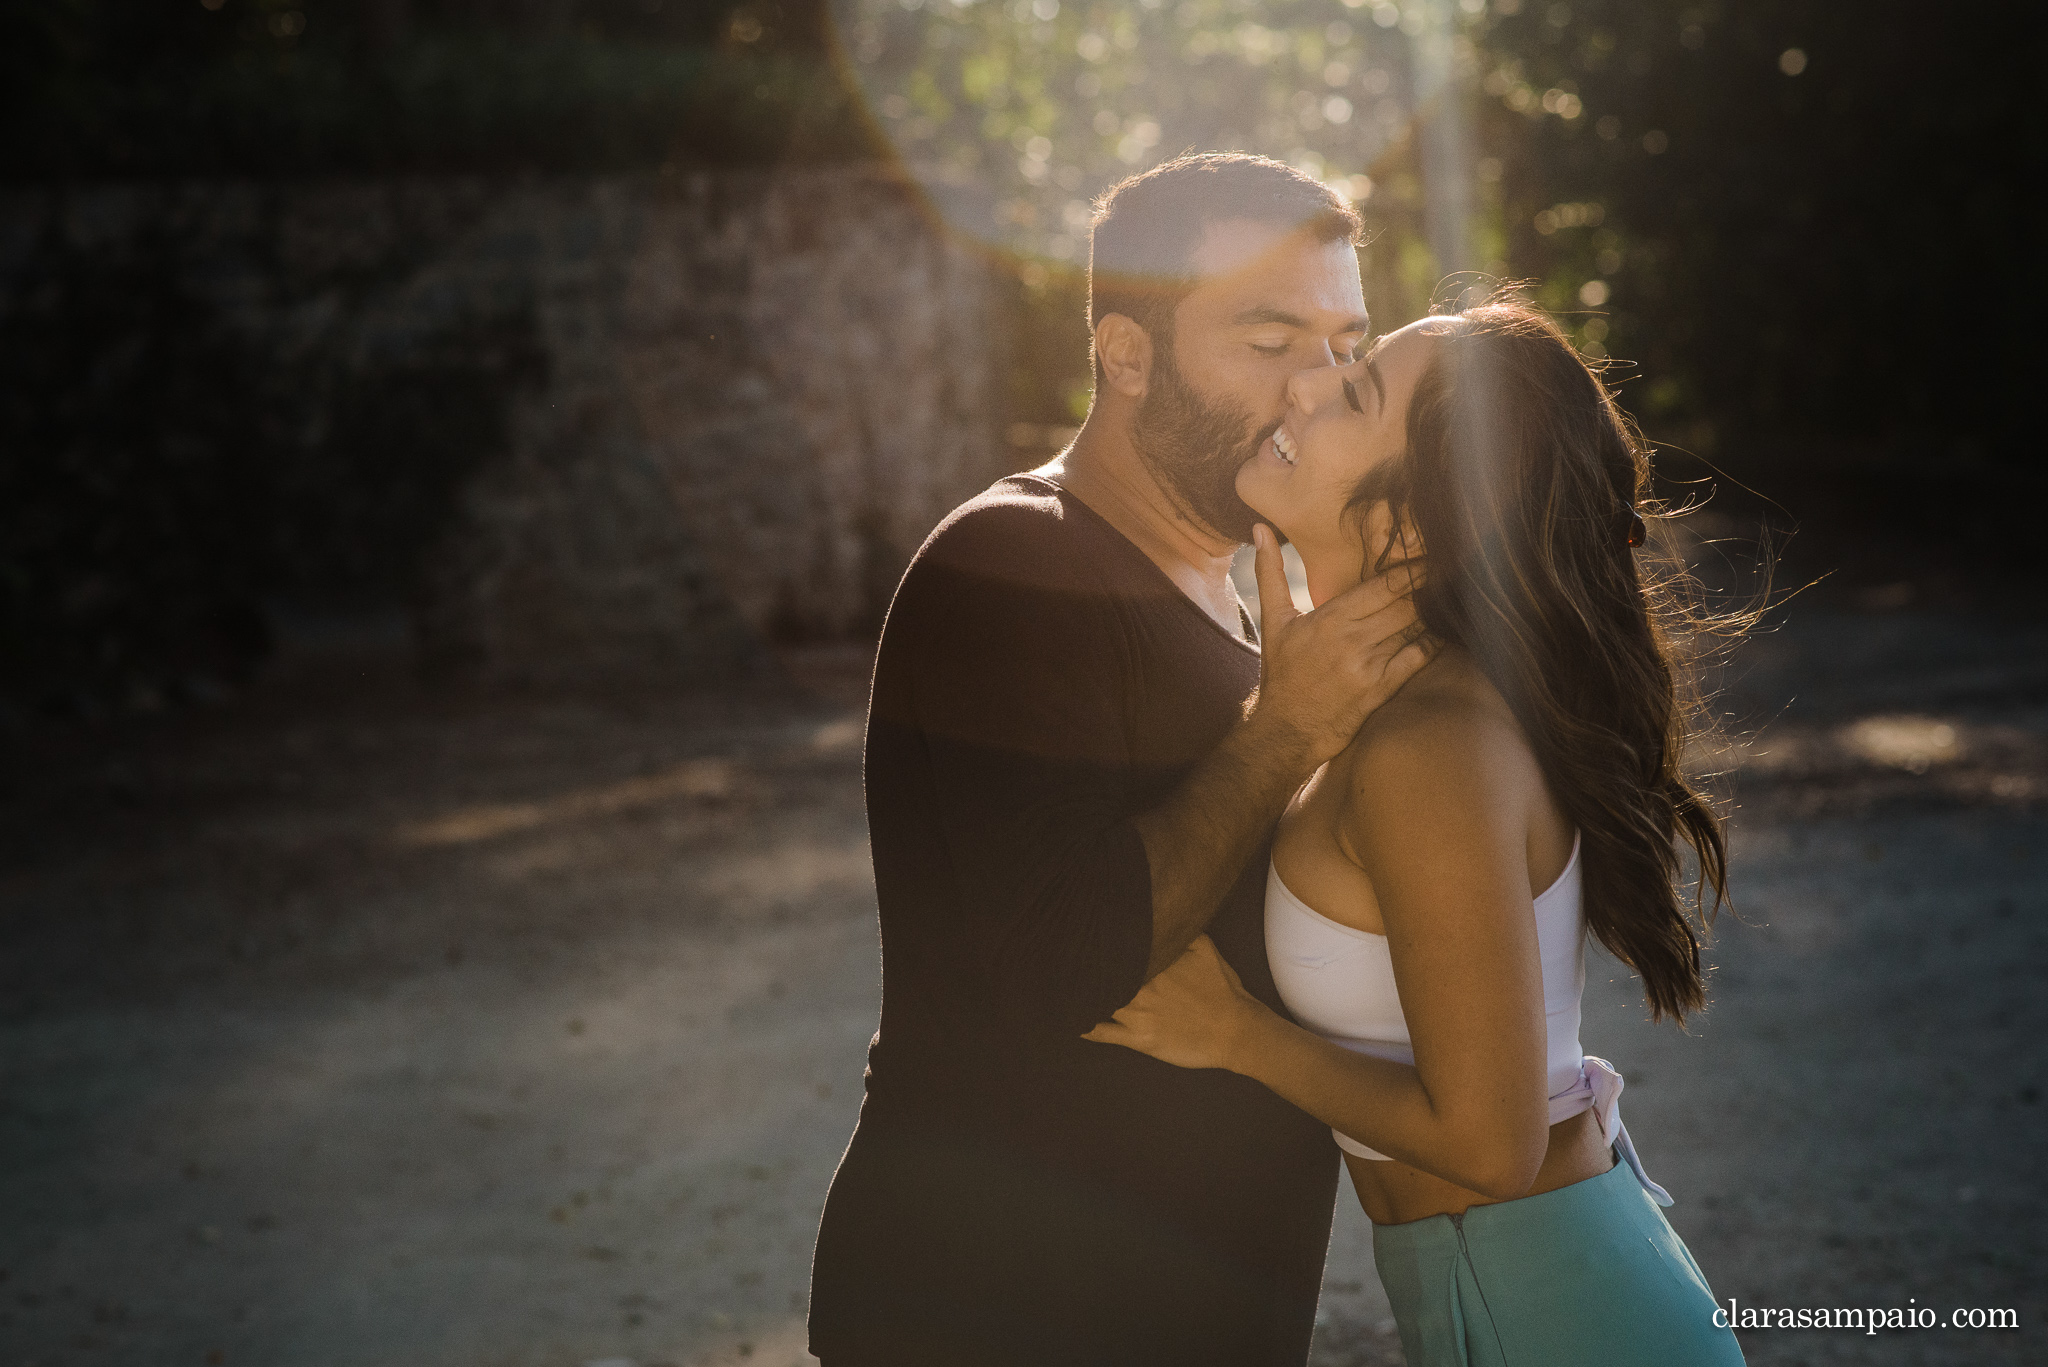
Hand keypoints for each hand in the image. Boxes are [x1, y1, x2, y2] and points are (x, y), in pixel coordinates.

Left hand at [1083, 936, 1268, 1071]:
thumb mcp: (1205, 948)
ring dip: (1083, 994)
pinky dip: (1084, 1027)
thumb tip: (1162, 913)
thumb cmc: (1223, 990)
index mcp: (1154, 963)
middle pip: (1103, 974)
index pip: (1117, 951)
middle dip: (1086, 967)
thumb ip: (1180, 930)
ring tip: (1065, 986)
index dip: (1099, 944)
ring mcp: (1137, 1015)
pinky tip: (1071, 1020)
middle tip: (1066, 960)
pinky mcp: (1138, 1039)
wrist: (1236, 1031)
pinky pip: (1102, 1033)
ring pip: (1097, 1001)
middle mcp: (1140, 988)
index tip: (1083, 937)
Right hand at [1248, 523, 1432, 769]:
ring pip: (1413, 629)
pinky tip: (1442, 631)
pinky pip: (1416, 659)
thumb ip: (1269, 572)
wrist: (1285, 730)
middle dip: (1427, 587)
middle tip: (1449, 571)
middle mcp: (1351, 640)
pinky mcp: (1380, 690)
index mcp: (1329, 618)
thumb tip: (1260, 528)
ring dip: (1432, 612)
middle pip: (1405, 604)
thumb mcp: (1273, 621)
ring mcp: (1369, 666)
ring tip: (1449, 595)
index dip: (1411, 569)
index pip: (1382, 585)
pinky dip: (1433, 643)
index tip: (1429, 555)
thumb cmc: (1281, 673)